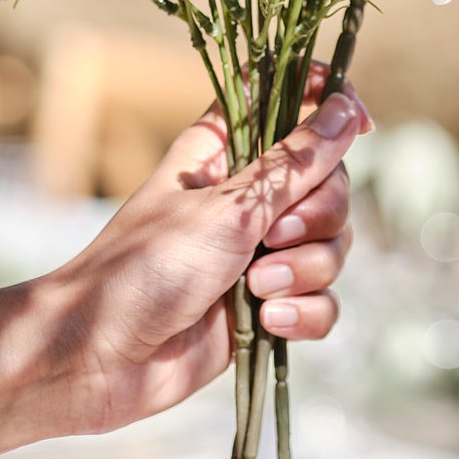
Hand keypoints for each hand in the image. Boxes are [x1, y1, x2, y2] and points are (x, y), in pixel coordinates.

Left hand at [42, 64, 370, 435]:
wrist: (97, 360)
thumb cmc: (145, 267)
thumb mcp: (228, 207)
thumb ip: (296, 162)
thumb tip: (347, 110)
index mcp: (228, 148)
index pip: (291, 98)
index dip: (331, 102)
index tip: (361, 124)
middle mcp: (248, 193)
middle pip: (330, 181)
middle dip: (317, 215)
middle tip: (271, 238)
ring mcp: (258, 250)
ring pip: (331, 243)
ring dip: (306, 269)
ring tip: (257, 290)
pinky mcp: (266, 303)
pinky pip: (322, 298)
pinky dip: (306, 312)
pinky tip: (270, 322)